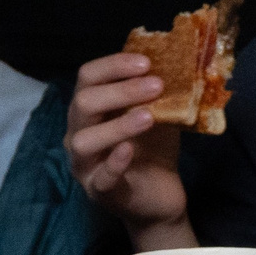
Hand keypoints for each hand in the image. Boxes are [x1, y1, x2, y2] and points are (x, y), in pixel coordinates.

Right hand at [67, 53, 192, 244]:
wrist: (160, 195)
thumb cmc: (153, 148)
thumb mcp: (158, 113)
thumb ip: (158, 92)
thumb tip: (176, 59)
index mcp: (91, 110)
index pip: (87, 78)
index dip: (113, 66)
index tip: (146, 62)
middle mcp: (79, 133)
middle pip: (83, 104)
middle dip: (120, 91)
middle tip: (157, 85)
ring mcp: (85, 164)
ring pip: (83, 140)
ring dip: (117, 125)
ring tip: (148, 116)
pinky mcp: (98, 190)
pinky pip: (100, 177)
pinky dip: (114, 162)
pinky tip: (130, 151)